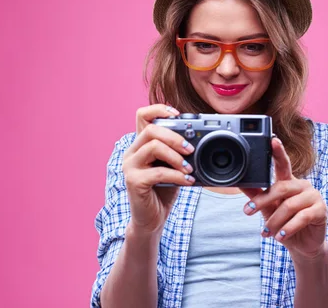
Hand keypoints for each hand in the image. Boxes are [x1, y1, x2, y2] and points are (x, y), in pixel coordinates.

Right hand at [122, 104, 195, 234]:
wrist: (151, 219)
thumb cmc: (162, 190)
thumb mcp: (172, 166)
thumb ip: (178, 152)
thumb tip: (198, 140)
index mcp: (140, 144)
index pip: (143, 115)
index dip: (159, 109)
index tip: (178, 115)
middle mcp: (131, 152)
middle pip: (151, 129)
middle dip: (175, 136)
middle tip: (191, 149)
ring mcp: (130, 166)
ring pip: (153, 146)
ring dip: (176, 156)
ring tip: (189, 167)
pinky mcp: (134, 182)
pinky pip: (158, 172)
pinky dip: (177, 175)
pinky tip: (187, 181)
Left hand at [241, 138, 327, 258]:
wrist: (302, 245)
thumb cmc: (284, 223)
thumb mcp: (268, 209)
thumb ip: (257, 195)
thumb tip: (241, 183)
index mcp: (289, 181)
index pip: (283, 163)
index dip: (278, 151)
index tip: (272, 140)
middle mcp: (302, 185)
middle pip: (281, 187)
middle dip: (262, 200)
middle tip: (248, 211)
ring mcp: (313, 196)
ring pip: (289, 205)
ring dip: (274, 221)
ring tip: (266, 232)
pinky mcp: (321, 210)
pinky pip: (302, 217)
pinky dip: (289, 228)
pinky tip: (281, 236)